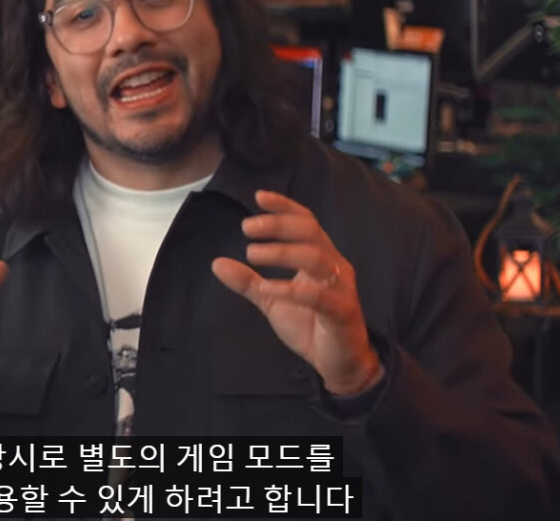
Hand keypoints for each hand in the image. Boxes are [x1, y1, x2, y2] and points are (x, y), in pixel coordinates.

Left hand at [211, 191, 382, 396]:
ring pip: (316, 257)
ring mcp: (341, 287)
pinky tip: (267, 288)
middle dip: (278, 224)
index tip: (259, 197)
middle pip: (310, 232)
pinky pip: (318, 296)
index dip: (285, 207)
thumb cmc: (309, 325)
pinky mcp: (342, 312)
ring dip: (281, 252)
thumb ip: (248, 282)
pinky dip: (290, 289)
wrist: (338, 363)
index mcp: (320, 257)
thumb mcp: (272, 300)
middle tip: (246, 228)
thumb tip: (217, 263)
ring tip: (251, 254)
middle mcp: (334, 266)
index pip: (306, 222)